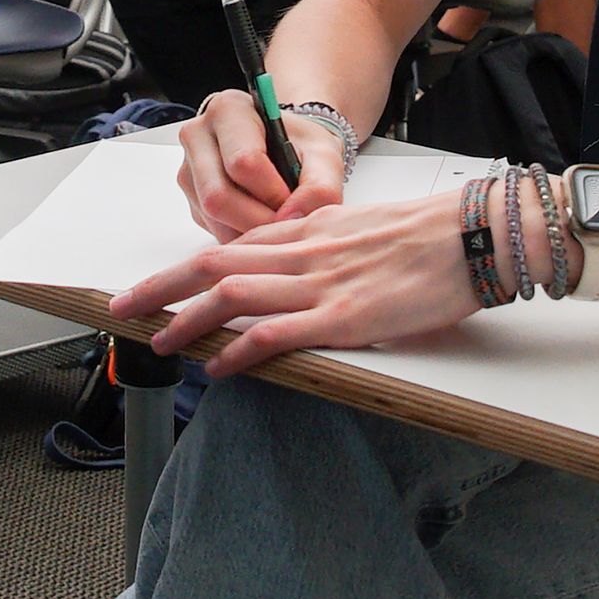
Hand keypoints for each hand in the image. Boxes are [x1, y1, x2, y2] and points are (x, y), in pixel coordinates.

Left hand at [112, 188, 474, 375]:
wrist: (476, 234)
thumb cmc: (431, 234)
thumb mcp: (363, 231)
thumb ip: (325, 249)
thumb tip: (299, 272)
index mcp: (307, 231)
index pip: (229, 246)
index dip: (183, 267)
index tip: (152, 284)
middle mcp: (303, 253)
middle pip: (213, 266)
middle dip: (160, 288)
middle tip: (122, 309)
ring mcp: (320, 285)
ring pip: (232, 296)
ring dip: (187, 321)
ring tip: (157, 343)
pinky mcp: (344, 318)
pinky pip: (277, 334)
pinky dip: (239, 351)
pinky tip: (219, 367)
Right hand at [168, 87, 348, 241]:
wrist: (287, 147)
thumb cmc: (300, 145)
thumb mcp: (324, 156)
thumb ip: (320, 187)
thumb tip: (292, 218)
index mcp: (228, 110)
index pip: (243, 162)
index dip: (273, 192)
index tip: (295, 200)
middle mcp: (198, 136)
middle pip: (218, 195)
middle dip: (259, 220)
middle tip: (287, 222)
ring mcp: (188, 169)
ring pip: (212, 217)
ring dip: (249, 232)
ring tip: (278, 221)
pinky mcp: (190, 198)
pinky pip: (211, 228)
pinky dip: (240, 236)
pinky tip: (262, 224)